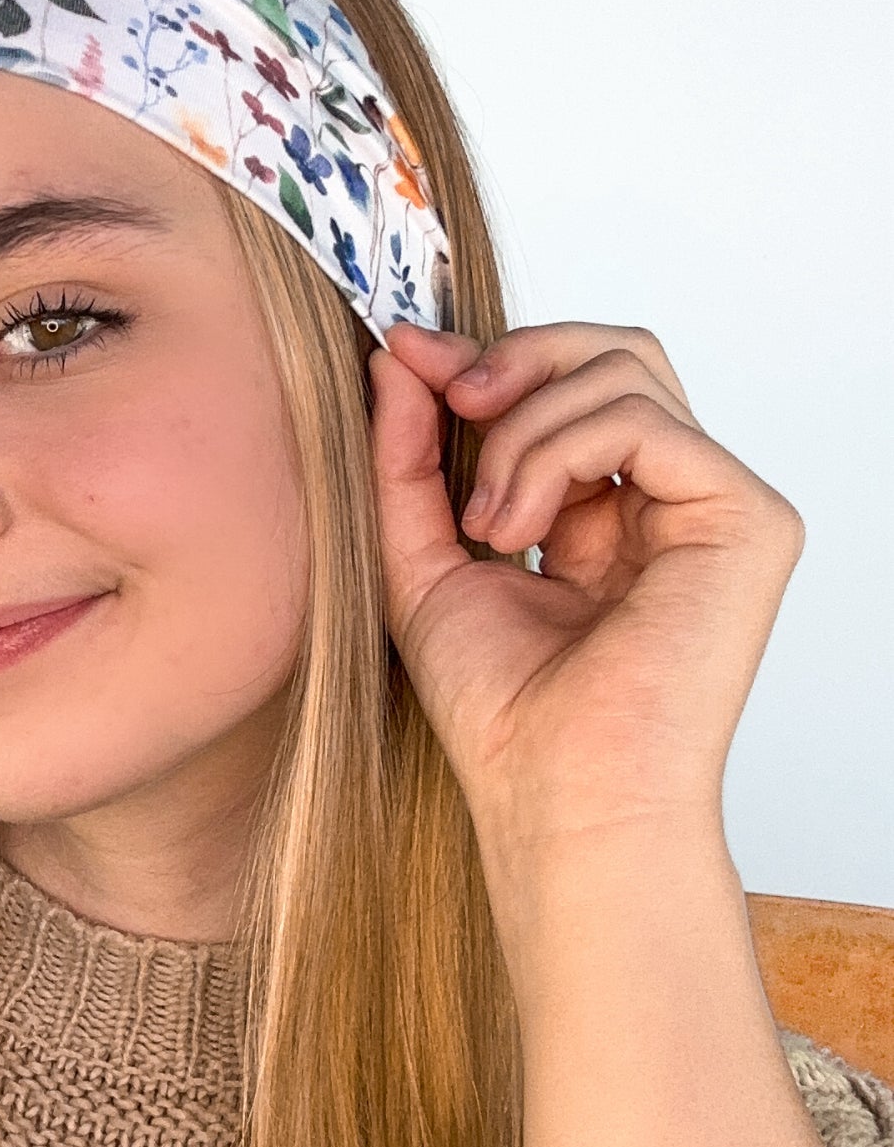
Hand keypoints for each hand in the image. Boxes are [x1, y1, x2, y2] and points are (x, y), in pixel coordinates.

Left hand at [368, 321, 804, 888]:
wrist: (551, 794)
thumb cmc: (500, 710)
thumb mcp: (422, 557)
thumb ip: (408, 457)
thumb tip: (399, 354)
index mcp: (608, 512)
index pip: (569, 385)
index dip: (487, 357)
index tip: (402, 352)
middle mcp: (669, 502)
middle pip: (612, 353)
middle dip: (514, 359)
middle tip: (450, 401)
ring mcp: (714, 507)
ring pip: (623, 372)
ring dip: (522, 430)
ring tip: (485, 523)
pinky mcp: (747, 520)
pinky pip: (643, 421)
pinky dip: (557, 453)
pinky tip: (516, 530)